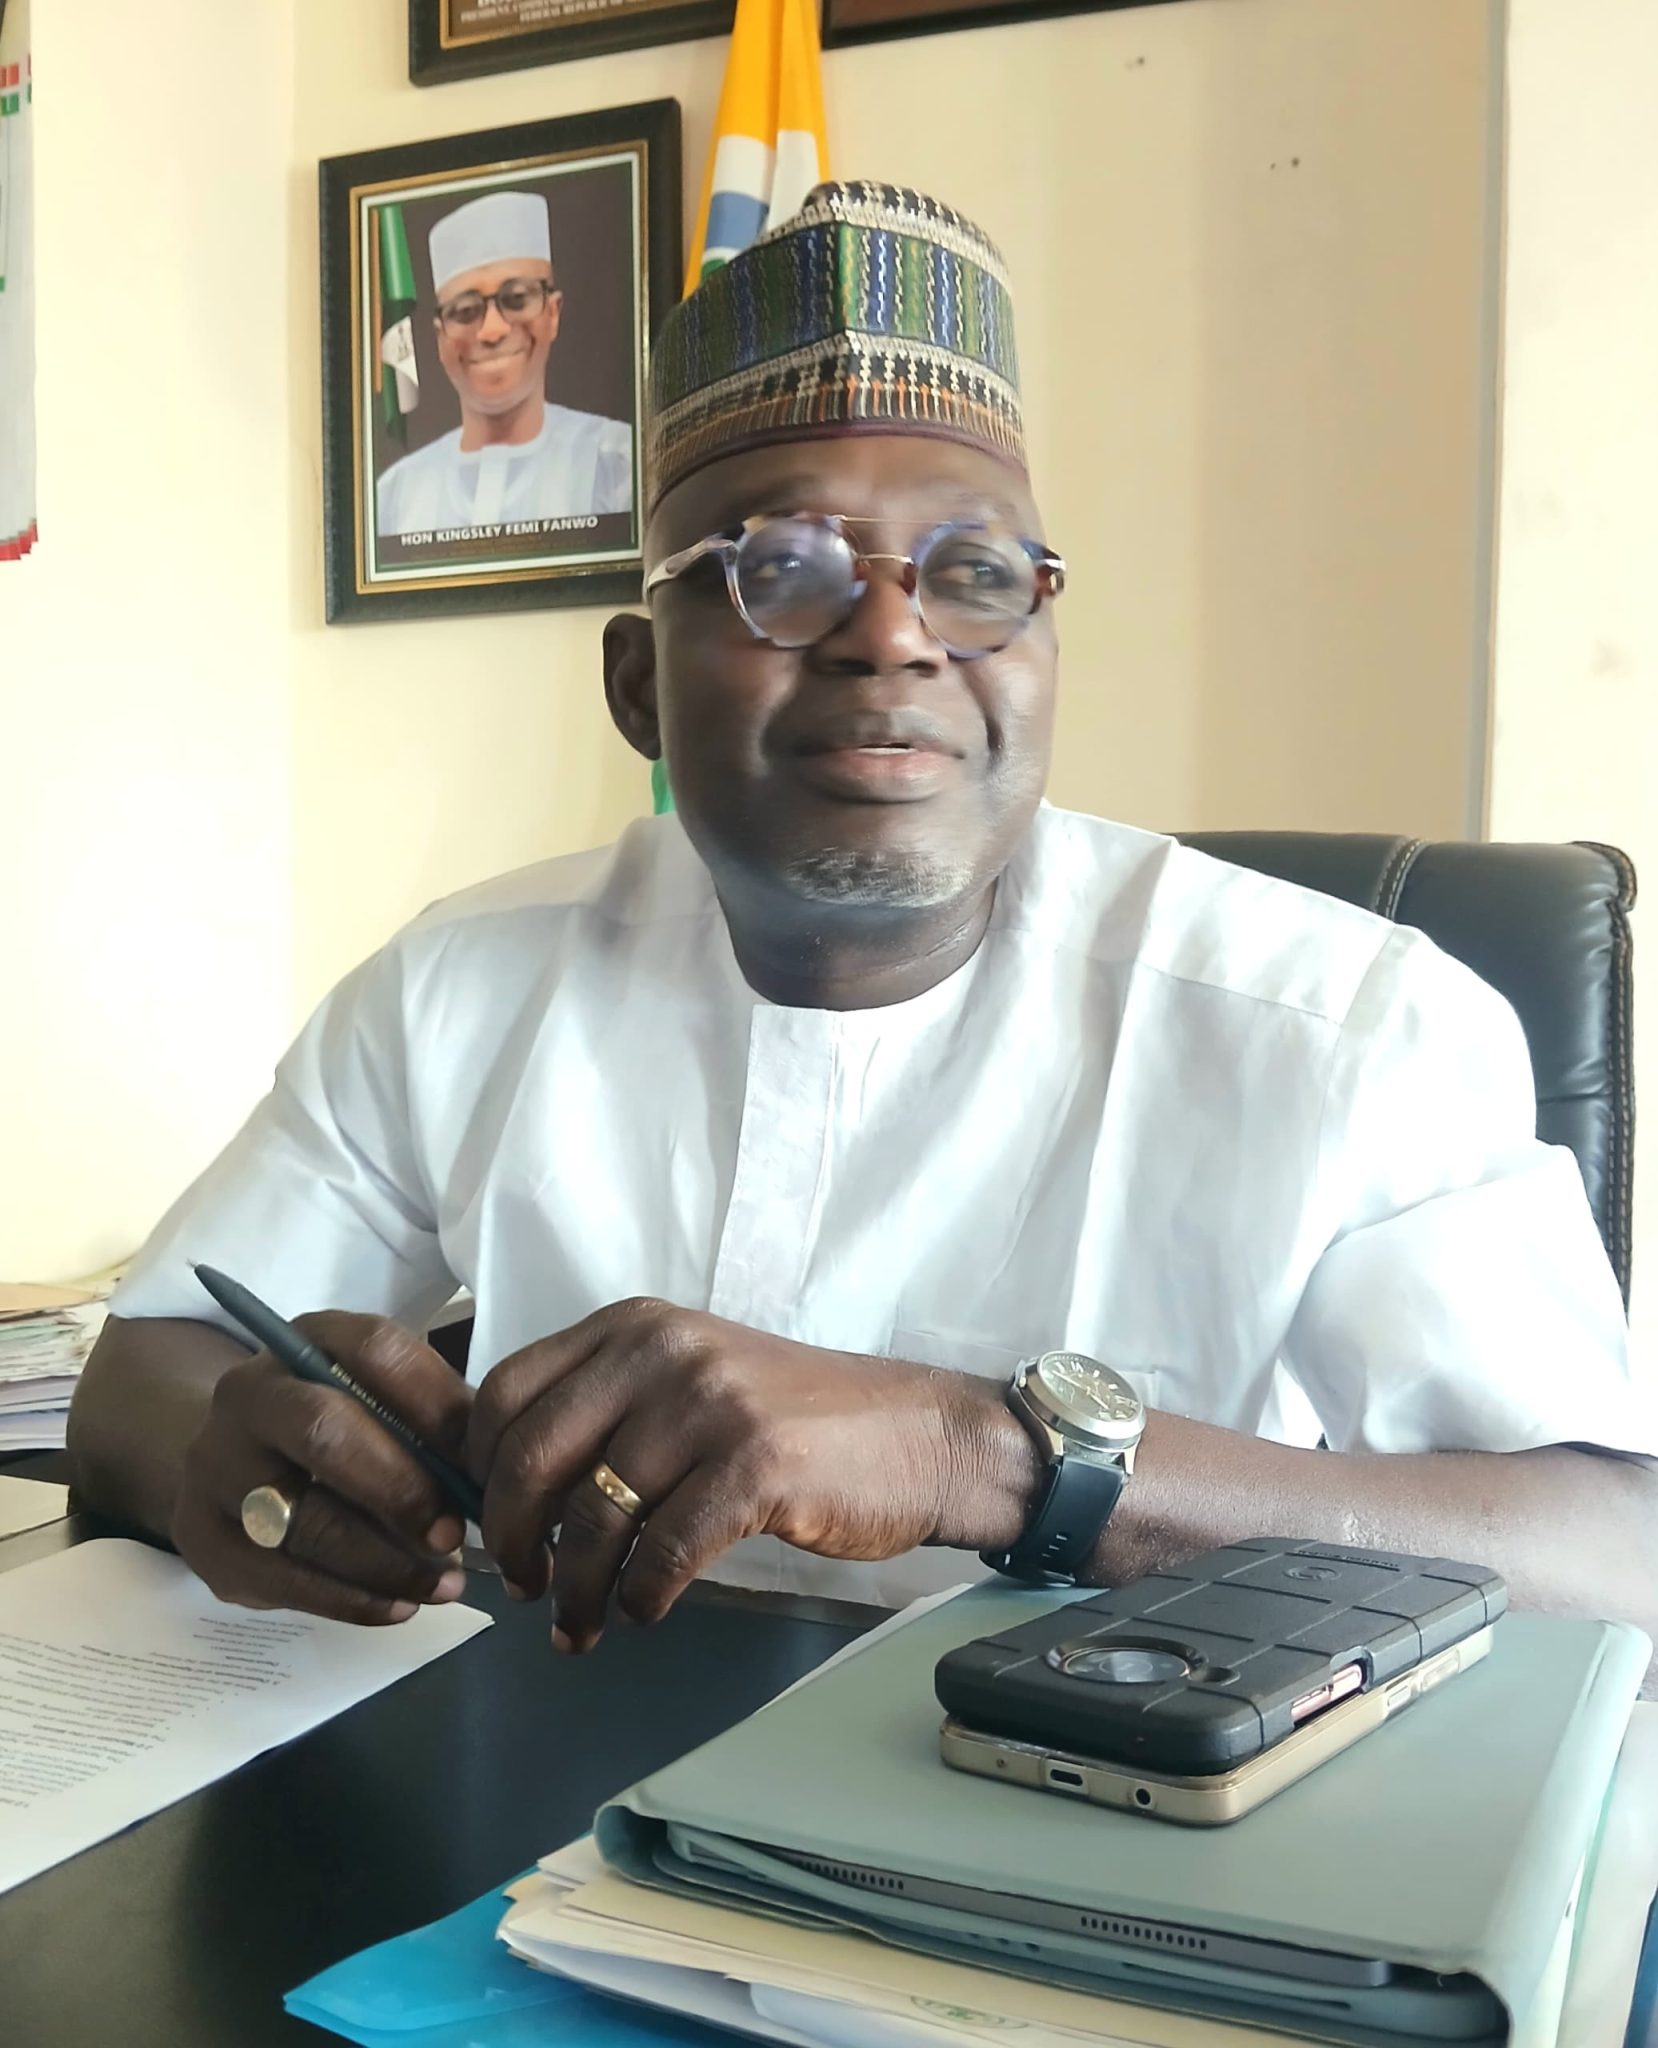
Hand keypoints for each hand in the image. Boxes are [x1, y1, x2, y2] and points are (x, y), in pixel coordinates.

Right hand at [170, 1313, 477, 1624]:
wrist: (234, 1463)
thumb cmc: (337, 1429)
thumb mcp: (381, 1403)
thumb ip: (434, 1425)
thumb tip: (495, 1476)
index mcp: (307, 1342)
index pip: (374, 1351)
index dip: (435, 1405)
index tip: (482, 1462)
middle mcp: (249, 1394)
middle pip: (324, 1431)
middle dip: (400, 1489)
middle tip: (452, 1533)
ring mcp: (215, 1467)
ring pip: (303, 1520)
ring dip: (386, 1561)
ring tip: (444, 1585)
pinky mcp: (202, 1541)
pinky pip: (282, 1581)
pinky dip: (351, 1600)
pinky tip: (399, 1607)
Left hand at [465, 1298, 1040, 1650]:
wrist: (919, 1434)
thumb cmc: (798, 1421)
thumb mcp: (692, 1380)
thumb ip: (610, 1410)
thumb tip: (512, 1493)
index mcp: (635, 1326)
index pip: (506, 1390)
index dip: (479, 1471)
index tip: (488, 1523)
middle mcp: (664, 1350)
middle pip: (530, 1454)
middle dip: (511, 1538)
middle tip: (524, 1585)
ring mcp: (711, 1403)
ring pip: (592, 1516)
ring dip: (575, 1589)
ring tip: (580, 1622)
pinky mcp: (756, 1464)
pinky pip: (661, 1553)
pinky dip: (640, 1598)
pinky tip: (645, 1610)